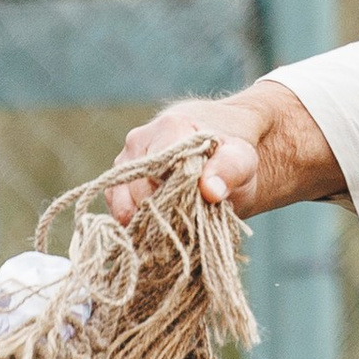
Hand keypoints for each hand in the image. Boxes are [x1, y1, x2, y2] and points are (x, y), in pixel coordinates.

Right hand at [108, 94, 271, 219]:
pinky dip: (135, 226)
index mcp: (169, 128)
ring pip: (123, 204)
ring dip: (147, 224)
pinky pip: (117, 210)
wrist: (214, 148)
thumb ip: (230, 169)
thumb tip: (210, 190)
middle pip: (140, 192)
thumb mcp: (242, 159)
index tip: (195, 213)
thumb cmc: (228, 152)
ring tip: (174, 228)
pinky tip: (156, 230)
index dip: (176, 199)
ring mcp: (124, 162)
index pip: (162, 172)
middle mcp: (139, 141)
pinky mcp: (117, 182)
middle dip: (164, 215)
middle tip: (188, 225)